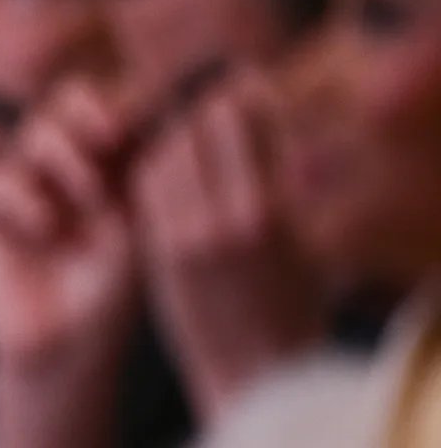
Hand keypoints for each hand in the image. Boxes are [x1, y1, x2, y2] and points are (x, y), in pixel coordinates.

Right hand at [0, 77, 138, 447]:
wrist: (63, 347)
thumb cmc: (109, 293)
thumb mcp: (134, 225)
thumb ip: (133, 168)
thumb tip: (146, 109)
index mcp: (102, 164)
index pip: (99, 108)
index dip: (108, 104)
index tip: (126, 128)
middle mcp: (59, 169)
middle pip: (57, 107)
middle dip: (80, 118)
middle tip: (106, 143)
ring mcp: (21, 187)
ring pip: (27, 136)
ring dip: (58, 156)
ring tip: (84, 199)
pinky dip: (18, 196)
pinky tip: (42, 228)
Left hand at [130, 70, 325, 423]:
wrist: (258, 370)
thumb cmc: (291, 298)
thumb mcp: (300, 231)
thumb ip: (276, 173)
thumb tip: (255, 102)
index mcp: (276, 208)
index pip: (248, 118)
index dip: (238, 91)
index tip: (233, 79)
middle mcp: (231, 217)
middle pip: (202, 126)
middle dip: (200, 107)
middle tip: (198, 96)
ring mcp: (189, 234)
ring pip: (167, 152)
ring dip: (172, 135)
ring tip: (181, 133)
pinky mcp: (158, 249)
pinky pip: (147, 186)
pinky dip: (154, 167)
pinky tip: (161, 167)